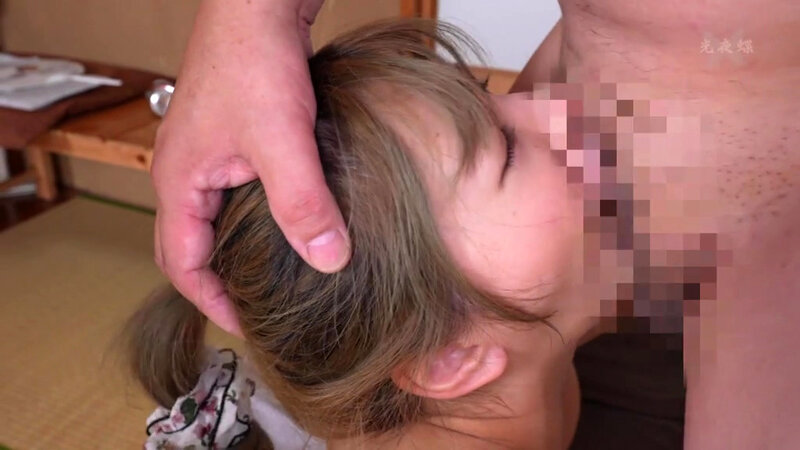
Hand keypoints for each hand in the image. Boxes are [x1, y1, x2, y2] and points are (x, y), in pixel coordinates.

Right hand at [151, 0, 349, 335]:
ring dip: (236, 250)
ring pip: (214, 219)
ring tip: (273, 275)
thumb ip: (302, 203)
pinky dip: (253, 217)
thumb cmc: (254, 61)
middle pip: (190, 246)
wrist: (257, 3)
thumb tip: (329, 261)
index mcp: (179, 181)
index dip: (211, 301)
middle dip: (218, 282)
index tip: (248, 325)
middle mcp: (185, 172)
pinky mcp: (232, 138)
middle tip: (258, 308)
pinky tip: (288, 221)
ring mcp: (207, 154)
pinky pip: (233, 192)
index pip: (181, 263)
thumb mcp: (282, 141)